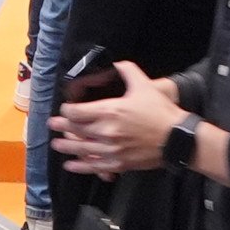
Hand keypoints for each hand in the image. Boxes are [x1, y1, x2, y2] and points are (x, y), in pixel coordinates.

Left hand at [49, 61, 178, 176]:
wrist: (176, 138)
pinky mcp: (118, 163)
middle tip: (53, 124)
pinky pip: (94, 166)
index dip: (68, 109)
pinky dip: (80, 166)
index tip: (66, 108)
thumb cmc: (160, 111)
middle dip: (63, 126)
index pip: (78, 112)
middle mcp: (106, 132)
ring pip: (82, 149)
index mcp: (110, 111)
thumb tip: (117, 63)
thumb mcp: (144, 85)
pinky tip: (71, 165)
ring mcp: (111, 150)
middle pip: (76, 130)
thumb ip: (127, 71)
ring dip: (67, 147)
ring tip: (56, 144)